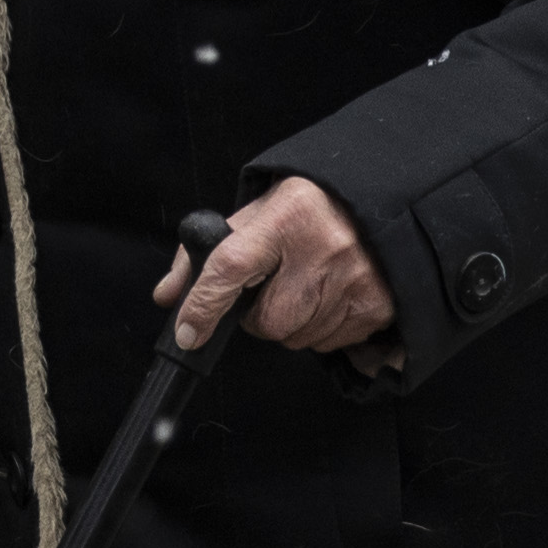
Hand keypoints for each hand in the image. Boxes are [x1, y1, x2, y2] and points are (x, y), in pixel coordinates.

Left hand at [154, 174, 396, 354]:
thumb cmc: (310, 209)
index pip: (231, 266)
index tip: (188, 332)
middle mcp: (324, 247)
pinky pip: (329, 343)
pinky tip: (332, 296)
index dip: (204, 305)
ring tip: (309, 286)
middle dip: (261, 316)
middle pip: (268, 320)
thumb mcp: (258, 216)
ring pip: (298, 338)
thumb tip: (168, 297)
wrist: (379, 204)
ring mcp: (355, 280)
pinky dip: (322, 329)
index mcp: (287, 215)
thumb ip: (206, 256)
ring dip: (293, 324)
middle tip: (275, 288)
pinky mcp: (376, 306)